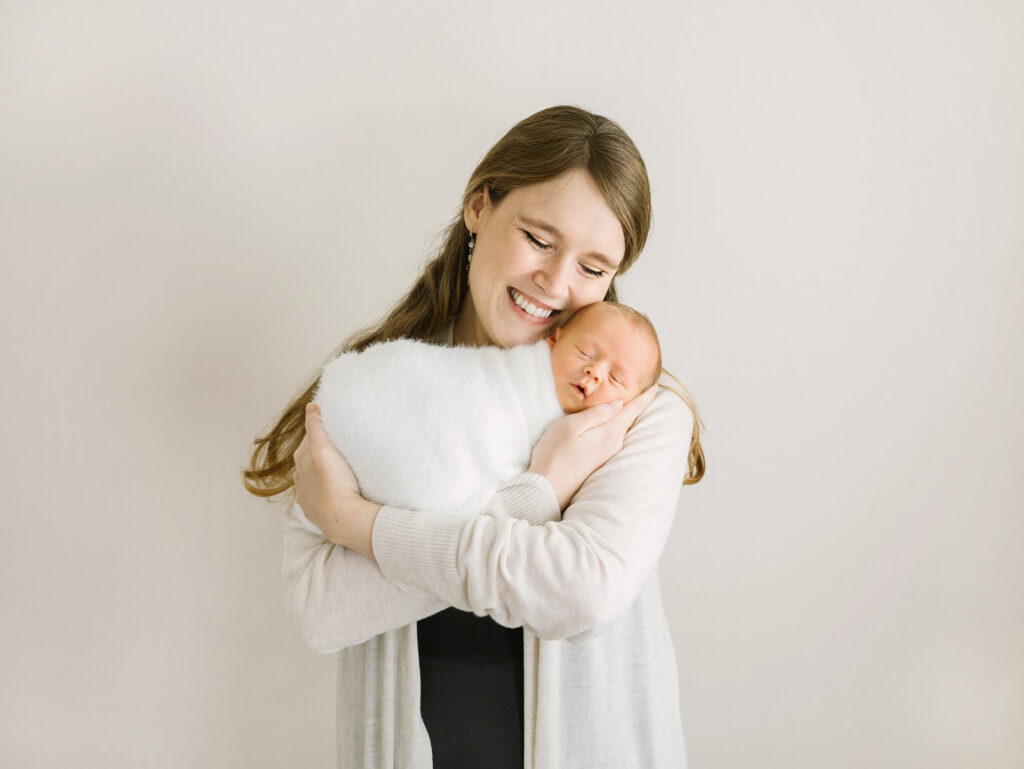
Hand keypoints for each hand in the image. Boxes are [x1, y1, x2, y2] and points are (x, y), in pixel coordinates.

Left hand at [292, 403, 380, 557]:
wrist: (342, 518)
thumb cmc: (335, 482)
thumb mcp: (324, 448)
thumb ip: (316, 426)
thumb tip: (311, 406)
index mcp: (300, 459)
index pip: (310, 437)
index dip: (322, 431)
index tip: (335, 428)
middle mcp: (299, 476)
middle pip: (310, 456)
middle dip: (322, 451)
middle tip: (341, 446)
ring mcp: (306, 495)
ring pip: (313, 476)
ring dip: (323, 471)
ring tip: (340, 469)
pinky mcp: (315, 510)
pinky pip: (319, 495)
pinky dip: (324, 490)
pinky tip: (335, 489)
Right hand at [528, 386, 659, 509]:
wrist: (546, 488)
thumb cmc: (554, 454)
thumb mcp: (571, 426)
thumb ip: (596, 413)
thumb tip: (618, 403)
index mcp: (609, 432)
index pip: (632, 410)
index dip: (645, 397)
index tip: (656, 386)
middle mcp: (613, 444)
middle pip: (629, 419)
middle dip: (638, 405)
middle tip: (647, 389)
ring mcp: (607, 454)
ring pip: (621, 428)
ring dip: (626, 416)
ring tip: (630, 401)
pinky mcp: (599, 461)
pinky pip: (613, 437)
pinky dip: (616, 426)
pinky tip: (611, 421)